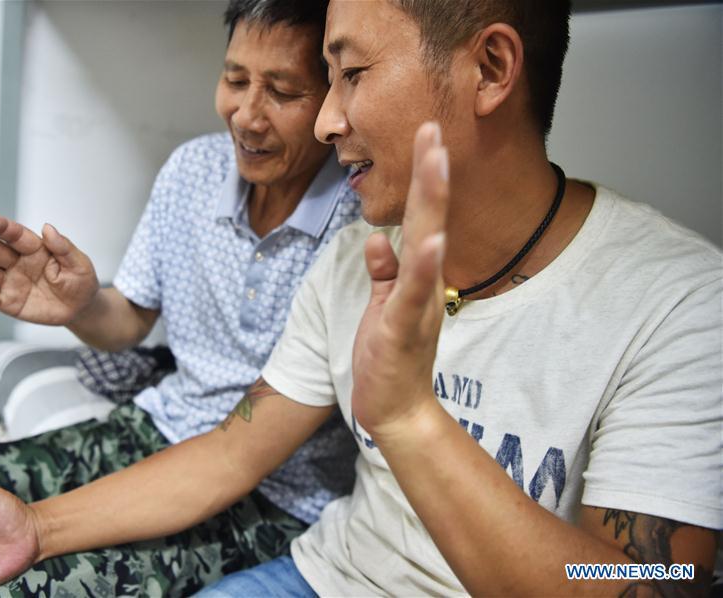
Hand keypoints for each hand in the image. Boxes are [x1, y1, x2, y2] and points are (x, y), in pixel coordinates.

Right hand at [0, 213, 99, 324]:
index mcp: (35, 247)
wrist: (80, 308)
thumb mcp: (80, 264)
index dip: (0, 226)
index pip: (14, 234)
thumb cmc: (80, 281)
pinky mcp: (5, 300)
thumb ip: (64, 248)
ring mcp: (8, 280)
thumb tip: (48, 228)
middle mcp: (16, 260)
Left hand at [351, 122, 448, 437]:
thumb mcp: (384, 305)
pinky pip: (413, 293)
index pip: (423, 217)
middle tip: (432, 127)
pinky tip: (430, 238)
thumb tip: (378, 239)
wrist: (397, 410)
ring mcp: (419, 303)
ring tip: (436, 161)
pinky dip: (421, 265)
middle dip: (430, 172)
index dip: (423, 177)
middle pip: (430, 219)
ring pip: (427, 245)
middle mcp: (426, 283)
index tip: (425, 135)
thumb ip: (384, 272)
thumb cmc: (390, 357)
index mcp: (418, 275)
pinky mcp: (403, 329)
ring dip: (433, 202)